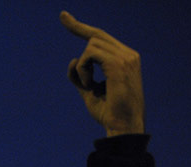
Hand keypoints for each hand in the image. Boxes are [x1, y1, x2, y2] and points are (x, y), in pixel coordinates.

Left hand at [60, 12, 143, 136]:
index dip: (81, 27)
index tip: (64, 17)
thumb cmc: (108, 112)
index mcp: (125, 59)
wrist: (122, 126)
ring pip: (91, 45)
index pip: (102, 38)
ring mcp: (126, 57)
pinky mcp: (119, 63)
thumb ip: (80, 76)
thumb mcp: (89, 92)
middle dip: (76, 26)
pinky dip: (83, 70)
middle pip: (96, 35)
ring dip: (82, 67)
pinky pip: (90, 55)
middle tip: (61, 16)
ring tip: (89, 85)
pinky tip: (90, 84)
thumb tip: (73, 60)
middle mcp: (128, 54)